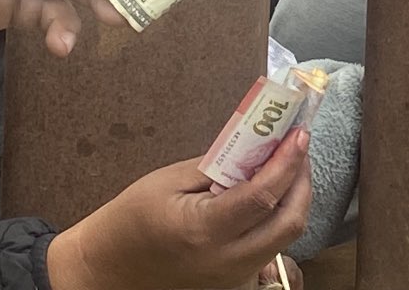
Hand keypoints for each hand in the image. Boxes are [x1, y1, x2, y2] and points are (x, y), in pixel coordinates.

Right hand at [47, 132, 312, 289]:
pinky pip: (269, 251)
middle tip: (297, 149)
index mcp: (204, 231)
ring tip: (286, 168)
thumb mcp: (169, 180)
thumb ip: (220, 163)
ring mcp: (231, 279)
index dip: (288, 161)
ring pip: (284, 238)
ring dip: (294, 200)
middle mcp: (225, 261)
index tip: (299, 133)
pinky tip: (268, 198)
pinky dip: (277, 221)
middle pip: (289, 222)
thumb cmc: (131, 219)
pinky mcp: (232, 285)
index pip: (264, 195)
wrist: (107, 269)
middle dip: (302, 181)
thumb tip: (261, 142)